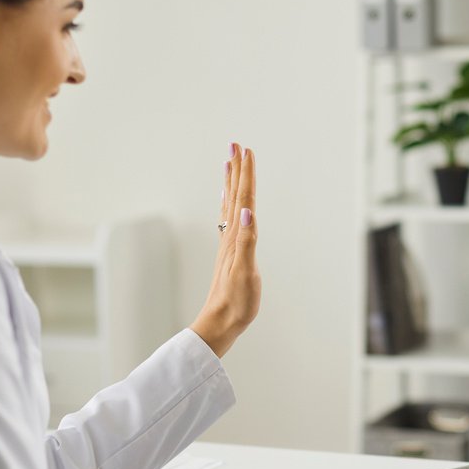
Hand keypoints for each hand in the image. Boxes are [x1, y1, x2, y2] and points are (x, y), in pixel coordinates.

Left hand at [190, 143, 259, 357]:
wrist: (220, 322)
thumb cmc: (236, 302)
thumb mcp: (245, 272)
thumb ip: (247, 240)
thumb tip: (246, 212)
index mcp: (237, 238)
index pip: (244, 200)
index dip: (246, 175)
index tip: (246, 151)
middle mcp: (231, 237)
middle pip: (235, 196)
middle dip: (237, 170)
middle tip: (237, 145)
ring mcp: (230, 245)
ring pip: (231, 206)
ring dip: (233, 184)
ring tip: (231, 164)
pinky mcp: (231, 254)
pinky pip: (230, 220)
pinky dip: (231, 205)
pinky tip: (231, 204)